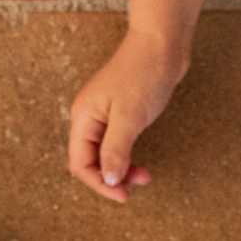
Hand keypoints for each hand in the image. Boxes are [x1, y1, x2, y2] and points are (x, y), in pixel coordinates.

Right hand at [67, 27, 189, 204]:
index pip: (80, 163)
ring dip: (121, 169)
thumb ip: (116, 151)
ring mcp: (104, 114)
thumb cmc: (143, 75)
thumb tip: (107, 180)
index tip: (124, 195)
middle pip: (90, 160)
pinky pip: (116, 143)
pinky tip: (140, 161)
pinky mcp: (120, 111)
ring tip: (144, 175)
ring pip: (104, 154)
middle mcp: (89, 117)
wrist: (161, 45)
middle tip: (138, 184)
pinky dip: (127, 156)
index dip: (99, 184)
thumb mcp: (129, 118)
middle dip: (111, 178)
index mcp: (84, 117)